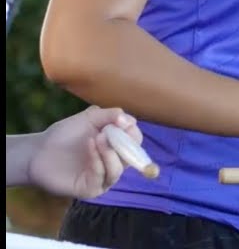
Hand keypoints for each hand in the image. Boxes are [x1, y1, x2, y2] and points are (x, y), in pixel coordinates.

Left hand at [28, 107, 142, 198]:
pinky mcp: (90, 189)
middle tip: (108, 131)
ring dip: (110, 153)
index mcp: (116, 146)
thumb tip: (129, 120)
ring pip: (118, 170)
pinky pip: (101, 177)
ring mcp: (102, 178)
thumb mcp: (89, 118)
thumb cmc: (64, 134)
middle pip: (132, 157)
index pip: (135, 142)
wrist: (38, 151)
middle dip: (123, 143)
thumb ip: (110, 115)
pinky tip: (89, 146)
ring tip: (98, 138)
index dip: (132, 132)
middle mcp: (113, 163)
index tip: (122, 122)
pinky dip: (98, 161)